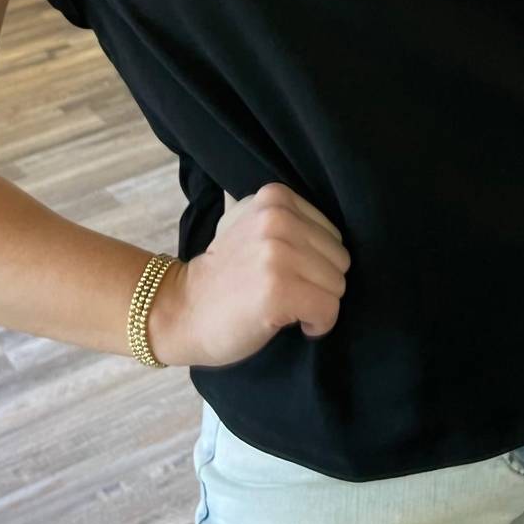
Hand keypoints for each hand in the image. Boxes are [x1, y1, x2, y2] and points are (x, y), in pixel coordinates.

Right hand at [146, 183, 349, 367]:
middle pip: (341, 260)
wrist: (182, 310)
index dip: (315, 262)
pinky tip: (290, 322)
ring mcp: (278, 254)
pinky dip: (317, 325)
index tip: (285, 273)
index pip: (334, 235)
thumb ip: (289, 218)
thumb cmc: (225, 275)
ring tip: (283, 305)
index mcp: (275, 198)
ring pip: (337, 286)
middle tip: (284, 292)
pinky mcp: (280, 290)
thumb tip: (341, 228)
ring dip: (317, 305)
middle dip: (319, 283)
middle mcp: (278, 219)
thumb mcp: (250, 224)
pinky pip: (328, 311)